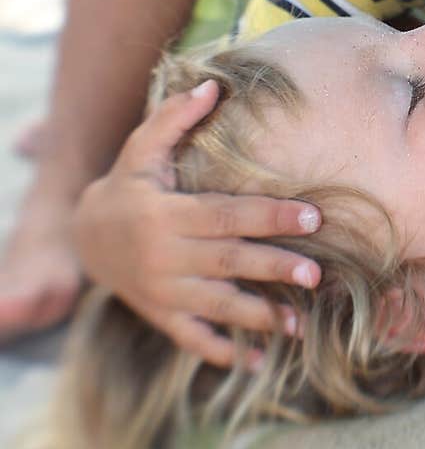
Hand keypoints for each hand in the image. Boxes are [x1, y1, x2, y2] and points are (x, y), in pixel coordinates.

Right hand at [74, 80, 321, 367]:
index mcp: (168, 215)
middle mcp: (166, 256)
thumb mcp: (142, 149)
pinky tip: (258, 362)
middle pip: (229, 263)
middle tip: (316, 274)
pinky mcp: (162, 316)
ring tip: (299, 325)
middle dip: (274, 268)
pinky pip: (194, 339)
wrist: (85, 236)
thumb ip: (175, 117)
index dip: (270, 215)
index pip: (228, 215)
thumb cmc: (129, 185)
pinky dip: (223, 353)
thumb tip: (213, 86)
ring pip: (217, 306)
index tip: (313, 215)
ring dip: (259, 317)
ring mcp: (163, 291)